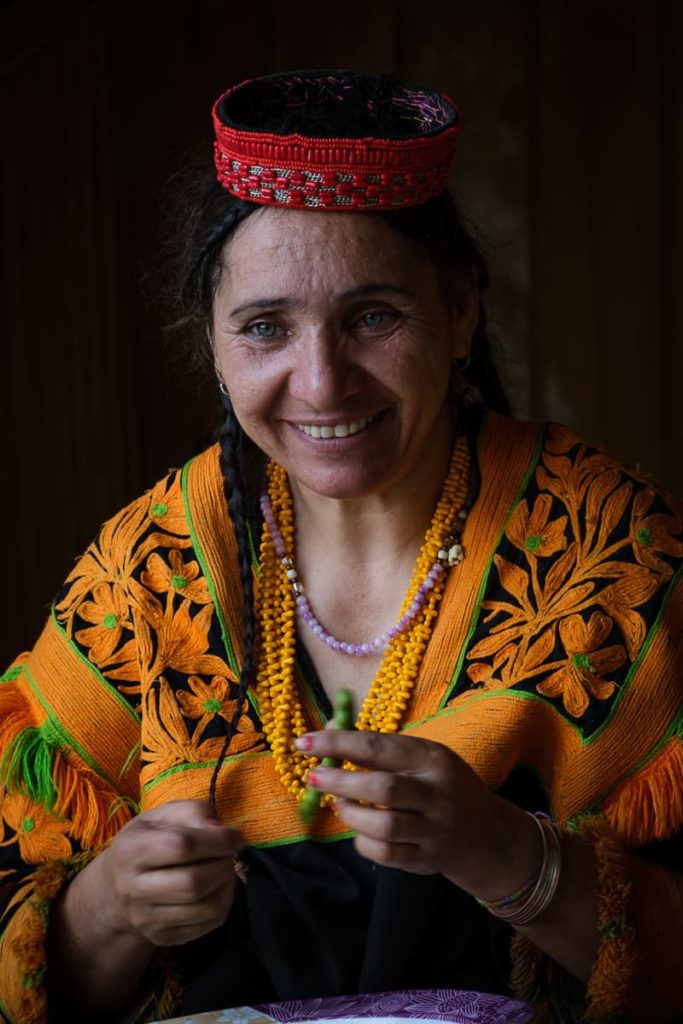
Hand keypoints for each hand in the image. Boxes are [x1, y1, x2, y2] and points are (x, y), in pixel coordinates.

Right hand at [92, 799, 244, 946]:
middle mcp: (133, 890)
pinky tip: (218, 888)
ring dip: (227, 885)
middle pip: (194, 882)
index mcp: (130, 851)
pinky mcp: (163, 938)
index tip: (236, 836)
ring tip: (225, 869)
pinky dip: (224, 903)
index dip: (217, 840)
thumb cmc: (145, 842)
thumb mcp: (160, 816)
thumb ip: (192, 813)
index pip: (182, 846)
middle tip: (229, 854)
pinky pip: (209, 924)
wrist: (115, 889)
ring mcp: (147, 920)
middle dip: (223, 865)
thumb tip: (219, 829)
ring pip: (206, 907)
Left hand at [296, 730, 539, 897]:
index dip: (337, 743)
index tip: (304, 742)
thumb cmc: (443, 786)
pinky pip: (386, 854)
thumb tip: (330, 731)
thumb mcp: (425, 758)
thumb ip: (383, 749)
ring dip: (351, 815)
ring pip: (384, 825)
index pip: (378, 746)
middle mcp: (437, 793)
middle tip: (313, 778)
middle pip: (383, 787)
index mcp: (433, 758)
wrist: (488, 835)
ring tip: (338, 805)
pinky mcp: (427, 860)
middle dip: (341, 782)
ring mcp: (434, 829)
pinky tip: (359, 832)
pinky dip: (363, 843)